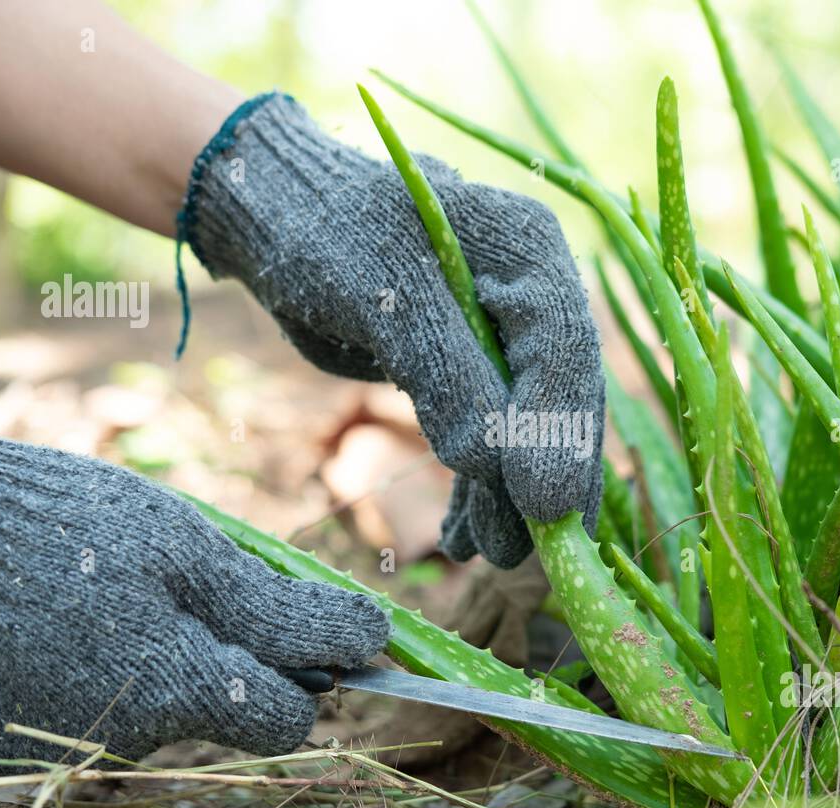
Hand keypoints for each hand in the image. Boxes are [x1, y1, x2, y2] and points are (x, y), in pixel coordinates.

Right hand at [0, 404, 389, 764]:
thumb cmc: (69, 524)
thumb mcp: (188, 548)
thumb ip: (281, 610)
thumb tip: (374, 637)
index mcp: (175, 690)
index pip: (286, 721)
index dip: (305, 672)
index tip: (298, 627)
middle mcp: (126, 739)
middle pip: (221, 709)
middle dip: (227, 654)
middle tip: (188, 586)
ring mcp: (68, 746)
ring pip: (158, 707)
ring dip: (160, 657)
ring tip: (112, 592)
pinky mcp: (19, 742)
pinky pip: (95, 713)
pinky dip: (97, 672)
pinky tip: (64, 619)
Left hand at [181, 93, 604, 568]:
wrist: (274, 218)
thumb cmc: (325, 231)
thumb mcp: (386, 296)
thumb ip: (446, 375)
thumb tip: (494, 465)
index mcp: (529, 250)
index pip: (565, 348)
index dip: (560, 429)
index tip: (547, 505)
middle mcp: (533, 295)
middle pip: (558, 399)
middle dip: (541, 478)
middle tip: (524, 552)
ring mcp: (504, 339)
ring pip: (524, 430)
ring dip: (508, 497)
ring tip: (490, 556)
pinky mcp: (470, 373)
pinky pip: (487, 440)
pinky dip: (476, 489)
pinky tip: (463, 537)